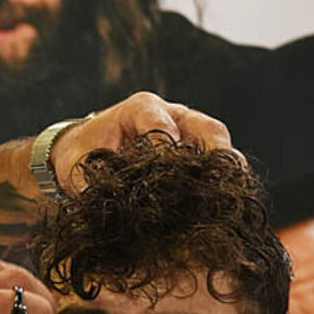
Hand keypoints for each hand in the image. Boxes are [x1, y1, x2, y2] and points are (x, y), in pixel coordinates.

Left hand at [49, 92, 233, 194]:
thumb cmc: (82, 153)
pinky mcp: (196, 149)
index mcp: (141, 108)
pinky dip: (223, 178)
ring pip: (219, 143)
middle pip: (207, 127)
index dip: (168, 151)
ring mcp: (189, 130)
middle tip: (222, 183)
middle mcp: (172, 114)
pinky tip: (226, 203)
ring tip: (234, 196)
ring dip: (227, 168)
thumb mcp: (79, 164)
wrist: (84, 150)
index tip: (169, 179)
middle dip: (216, 154)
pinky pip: (217, 160)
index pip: (162, 126)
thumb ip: (91, 182)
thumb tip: (103, 205)